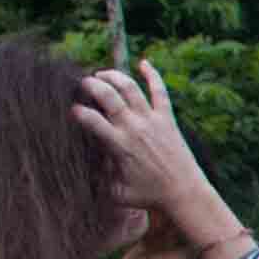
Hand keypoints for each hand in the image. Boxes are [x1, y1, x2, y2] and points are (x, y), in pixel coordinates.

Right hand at [73, 61, 247, 258]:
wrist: (185, 193)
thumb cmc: (150, 196)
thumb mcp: (117, 193)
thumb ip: (99, 180)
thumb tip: (83, 170)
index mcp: (118, 144)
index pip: (89, 119)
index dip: (77, 112)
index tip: (73, 112)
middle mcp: (134, 127)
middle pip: (107, 95)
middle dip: (90, 85)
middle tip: (83, 86)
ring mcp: (152, 120)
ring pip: (129, 87)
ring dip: (112, 76)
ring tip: (101, 75)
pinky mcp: (168, 119)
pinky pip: (160, 91)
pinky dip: (152, 74)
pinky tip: (144, 63)